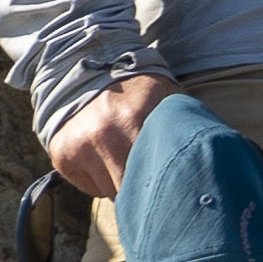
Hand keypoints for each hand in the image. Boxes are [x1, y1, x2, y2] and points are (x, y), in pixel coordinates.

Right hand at [48, 71, 175, 197]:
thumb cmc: (143, 91)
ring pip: (109, 191)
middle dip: (143, 188)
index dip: (165, 185)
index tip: (173, 189)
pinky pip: (88, 186)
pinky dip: (100, 179)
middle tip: (154, 180)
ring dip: (121, 182)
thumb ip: (182, 132)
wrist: (94, 70)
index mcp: (134, 120)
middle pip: (130, 189)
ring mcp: (77, 145)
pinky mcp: (60, 154)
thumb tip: (202, 169)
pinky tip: (106, 157)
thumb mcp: (169, 102)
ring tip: (128, 158)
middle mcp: (102, 134)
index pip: (154, 175)